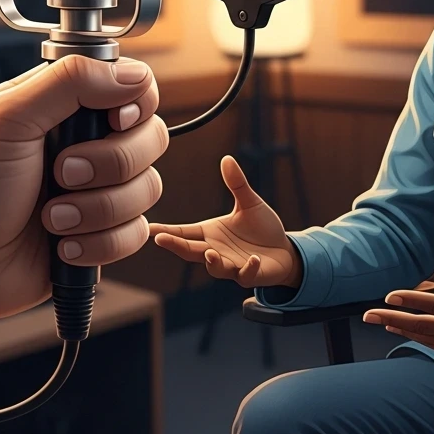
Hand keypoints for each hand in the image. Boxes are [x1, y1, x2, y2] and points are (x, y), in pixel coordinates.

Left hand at [0, 55, 166, 322]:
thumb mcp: (8, 117)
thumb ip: (70, 82)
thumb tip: (133, 75)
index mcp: (69, 106)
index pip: (136, 87)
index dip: (137, 103)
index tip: (115, 120)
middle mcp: (92, 143)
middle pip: (152, 138)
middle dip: (111, 162)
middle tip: (63, 172)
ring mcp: (99, 189)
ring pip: (147, 188)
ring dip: (99, 208)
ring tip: (52, 216)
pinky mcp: (102, 232)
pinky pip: (135, 233)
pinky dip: (99, 242)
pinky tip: (62, 245)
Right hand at [148, 154, 300, 288]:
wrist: (284, 250)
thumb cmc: (262, 228)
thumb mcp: (250, 203)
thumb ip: (237, 184)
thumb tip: (227, 158)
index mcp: (212, 233)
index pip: (185, 232)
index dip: (167, 231)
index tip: (149, 228)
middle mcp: (217, 250)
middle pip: (191, 251)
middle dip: (176, 246)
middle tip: (161, 239)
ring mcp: (232, 264)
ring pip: (216, 268)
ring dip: (212, 263)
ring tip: (210, 254)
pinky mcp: (250, 274)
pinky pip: (245, 274)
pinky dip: (248, 268)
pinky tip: (254, 259)